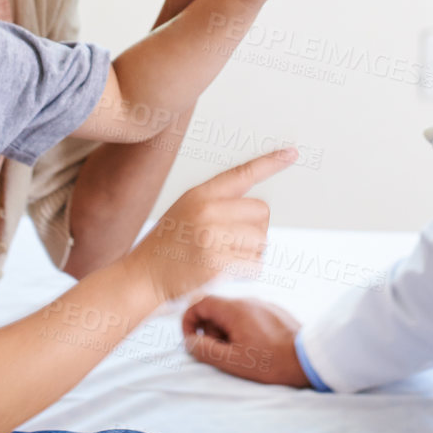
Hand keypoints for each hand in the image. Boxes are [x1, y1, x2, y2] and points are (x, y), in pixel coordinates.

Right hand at [126, 148, 297, 304]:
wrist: (140, 279)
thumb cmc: (165, 248)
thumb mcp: (184, 212)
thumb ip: (215, 205)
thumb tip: (257, 212)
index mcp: (200, 194)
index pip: (243, 173)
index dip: (270, 162)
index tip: (292, 153)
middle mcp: (207, 210)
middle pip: (262, 212)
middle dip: (255, 230)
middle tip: (233, 243)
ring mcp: (212, 235)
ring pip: (261, 240)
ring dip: (250, 253)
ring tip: (224, 258)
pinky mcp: (216, 262)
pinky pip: (254, 264)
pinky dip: (246, 272)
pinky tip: (225, 272)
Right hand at [182, 295, 310, 386]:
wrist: (309, 359)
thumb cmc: (271, 362)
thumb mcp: (232, 361)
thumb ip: (205, 350)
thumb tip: (189, 342)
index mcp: (235, 309)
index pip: (201, 303)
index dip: (189, 321)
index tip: (192, 341)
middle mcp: (249, 301)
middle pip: (217, 310)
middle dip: (210, 332)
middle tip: (220, 354)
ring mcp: (264, 305)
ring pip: (233, 315)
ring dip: (227, 333)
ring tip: (240, 355)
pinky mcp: (276, 312)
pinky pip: (250, 318)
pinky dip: (243, 331)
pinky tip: (257, 350)